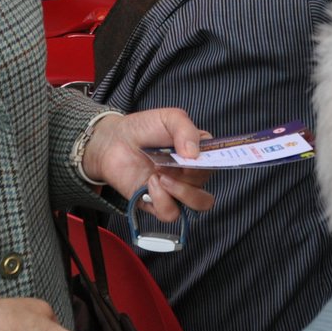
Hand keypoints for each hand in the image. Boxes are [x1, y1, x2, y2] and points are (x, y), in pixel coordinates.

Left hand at [80, 109, 214, 220]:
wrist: (112, 142)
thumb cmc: (143, 128)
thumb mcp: (168, 117)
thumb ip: (185, 129)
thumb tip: (195, 155)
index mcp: (199, 151)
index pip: (219, 161)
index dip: (212, 162)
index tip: (195, 157)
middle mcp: (191, 173)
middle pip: (209, 183)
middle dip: (191, 176)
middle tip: (170, 163)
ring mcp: (176, 189)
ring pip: (199, 204)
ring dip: (183, 192)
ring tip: (162, 177)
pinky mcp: (158, 203)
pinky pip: (171, 213)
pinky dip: (162, 200)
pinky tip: (150, 184)